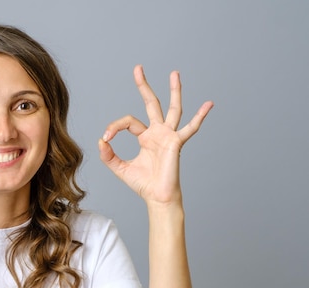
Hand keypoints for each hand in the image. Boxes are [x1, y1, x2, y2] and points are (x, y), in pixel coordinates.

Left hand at [98, 65, 212, 205]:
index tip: (106, 137)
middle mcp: (158, 132)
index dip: (115, 126)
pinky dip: (200, 116)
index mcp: (145, 137)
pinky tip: (209, 104)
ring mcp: (169, 136)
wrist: (156, 197)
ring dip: (174, 91)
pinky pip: (190, 128)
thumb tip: (101, 140)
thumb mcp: (120, 168)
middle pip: (151, 104)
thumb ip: (108, 155)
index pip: (128, 122)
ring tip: (174, 73)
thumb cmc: (143, 184)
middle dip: (144, 86)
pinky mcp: (176, 143)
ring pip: (173, 109)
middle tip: (138, 68)